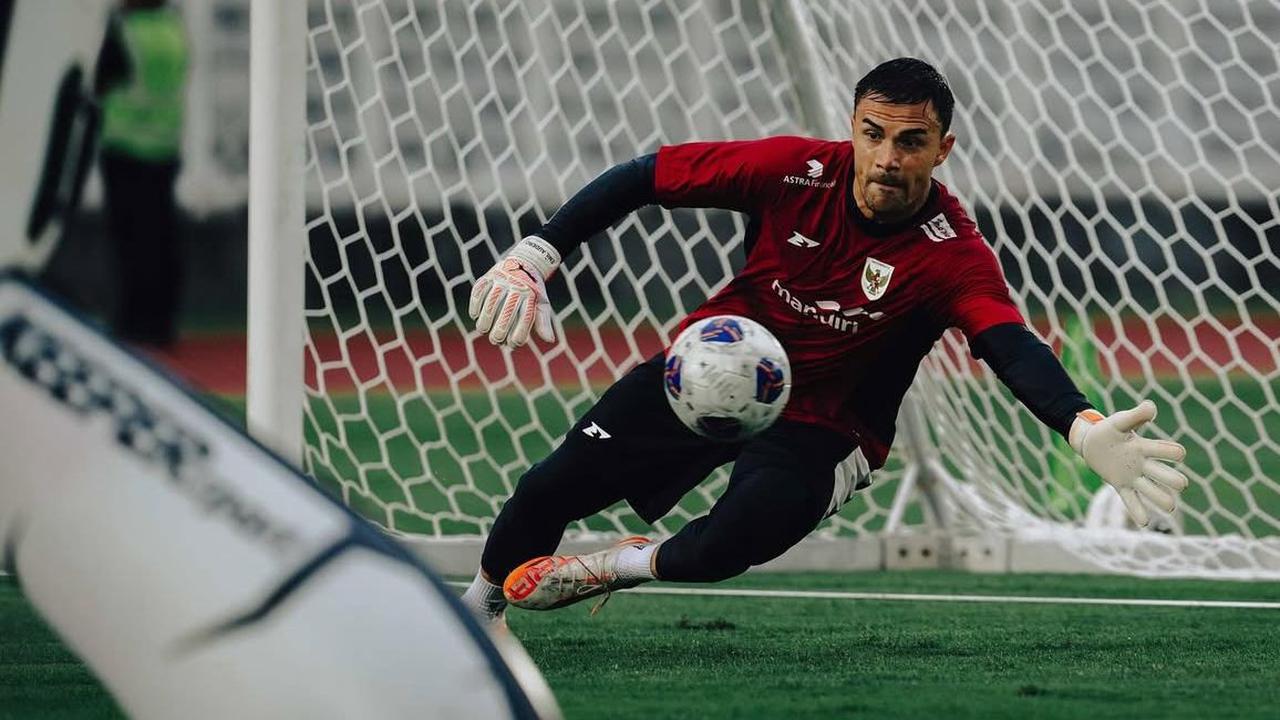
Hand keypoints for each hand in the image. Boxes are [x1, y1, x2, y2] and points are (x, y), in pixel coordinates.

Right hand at [468, 237, 559, 347]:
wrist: (525, 263)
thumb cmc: (533, 290)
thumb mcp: (541, 304)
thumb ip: (543, 322)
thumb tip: (550, 340)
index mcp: (531, 295)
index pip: (525, 318)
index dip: (519, 334)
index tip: (513, 344)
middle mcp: (517, 286)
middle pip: (507, 312)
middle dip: (499, 331)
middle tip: (495, 341)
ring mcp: (502, 280)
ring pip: (490, 304)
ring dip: (484, 320)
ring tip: (483, 330)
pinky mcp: (489, 276)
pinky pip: (479, 291)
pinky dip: (475, 304)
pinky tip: (475, 315)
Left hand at [1069, 401, 1188, 526]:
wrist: (1091, 441)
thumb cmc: (1110, 429)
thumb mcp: (1120, 421)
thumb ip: (1136, 415)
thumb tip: (1151, 407)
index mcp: (1144, 447)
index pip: (1165, 451)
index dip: (1174, 452)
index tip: (1179, 454)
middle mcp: (1143, 464)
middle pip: (1164, 475)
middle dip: (1174, 480)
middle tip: (1181, 485)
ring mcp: (1133, 476)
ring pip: (1151, 491)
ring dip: (1161, 499)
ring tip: (1170, 506)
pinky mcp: (1120, 485)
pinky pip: (1131, 501)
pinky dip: (1138, 512)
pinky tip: (1144, 523)